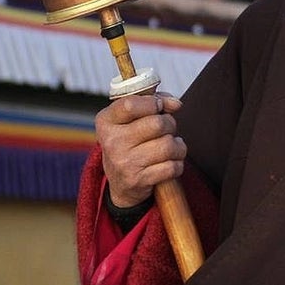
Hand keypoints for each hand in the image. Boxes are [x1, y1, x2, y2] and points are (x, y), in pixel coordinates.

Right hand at [95, 93, 185, 208]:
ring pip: (168, 145)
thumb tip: (176, 104)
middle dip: (170, 125)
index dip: (153, 103)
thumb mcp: (132, 119)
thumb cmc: (132, 142)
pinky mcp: (137, 180)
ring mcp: (124, 163)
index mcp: (106, 121)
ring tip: (172, 148)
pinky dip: (177, 164)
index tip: (158, 107)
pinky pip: (172, 167)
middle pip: (158, 124)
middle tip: (167, 131)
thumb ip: (153, 102)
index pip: (131, 104)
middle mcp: (112, 142)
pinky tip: (169, 163)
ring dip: (178, 146)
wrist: (121, 182)